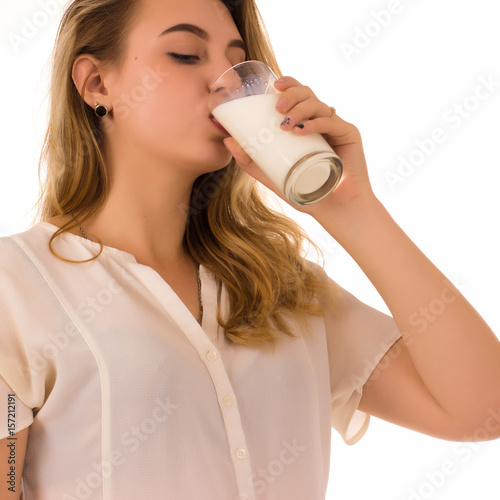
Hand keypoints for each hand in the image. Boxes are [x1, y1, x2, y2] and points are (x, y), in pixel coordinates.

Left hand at [223, 76, 375, 220]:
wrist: (334, 210)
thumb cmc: (305, 192)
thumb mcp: (271, 175)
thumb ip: (250, 161)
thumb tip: (227, 140)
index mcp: (307, 124)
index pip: (299, 95)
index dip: (288, 84)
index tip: (273, 86)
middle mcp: (323, 122)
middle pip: (309, 94)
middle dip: (292, 95)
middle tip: (277, 108)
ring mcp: (337, 127)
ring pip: (319, 105)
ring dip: (301, 108)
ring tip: (286, 123)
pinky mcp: (350, 135)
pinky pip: (332, 122)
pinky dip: (316, 123)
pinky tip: (303, 129)